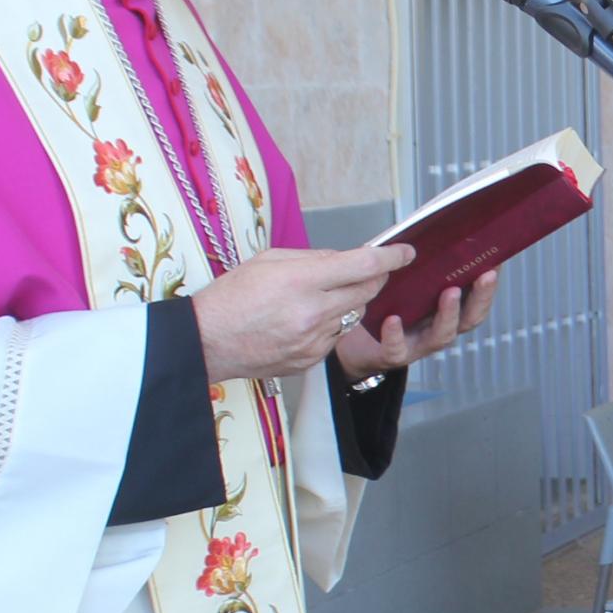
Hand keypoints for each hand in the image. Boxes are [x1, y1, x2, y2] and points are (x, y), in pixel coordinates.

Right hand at [191, 245, 414, 383]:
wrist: (206, 342)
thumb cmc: (231, 297)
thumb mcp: (268, 260)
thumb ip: (313, 258)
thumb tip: (345, 259)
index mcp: (301, 280)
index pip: (363, 265)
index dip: (390, 257)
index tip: (405, 252)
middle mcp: (313, 312)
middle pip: (366, 291)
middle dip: (373, 278)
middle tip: (366, 270)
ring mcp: (314, 340)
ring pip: (352, 316)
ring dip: (346, 303)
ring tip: (315, 298)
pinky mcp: (311, 360)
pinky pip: (335, 337)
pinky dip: (329, 326)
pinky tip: (302, 321)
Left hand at [335, 268, 499, 381]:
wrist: (354, 340)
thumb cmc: (383, 305)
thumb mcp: (403, 277)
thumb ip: (415, 254)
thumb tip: (429, 218)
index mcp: (445, 308)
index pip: (476, 297)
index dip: (488, 283)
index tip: (496, 262)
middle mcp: (438, 327)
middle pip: (470, 317)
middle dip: (481, 296)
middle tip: (485, 275)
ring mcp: (419, 343)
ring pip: (442, 334)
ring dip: (449, 313)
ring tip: (450, 293)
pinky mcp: (393, 353)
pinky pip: (397, 347)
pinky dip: (396, 334)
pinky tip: (393, 320)